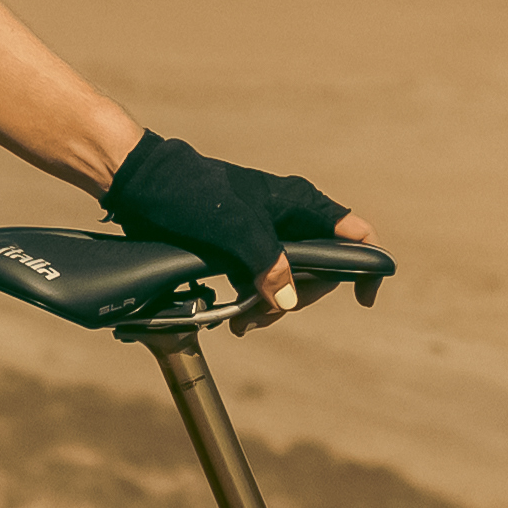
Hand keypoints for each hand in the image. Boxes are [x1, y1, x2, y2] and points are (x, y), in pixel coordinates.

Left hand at [105, 128, 353, 313]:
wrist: (141, 184)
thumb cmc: (189, 192)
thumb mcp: (234, 227)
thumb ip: (267, 262)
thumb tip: (288, 301)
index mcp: (299, 203)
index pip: (354, 234)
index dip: (366, 265)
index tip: (363, 298)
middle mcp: (289, 217)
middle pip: (320, 269)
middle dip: (298, 298)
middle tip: (267, 314)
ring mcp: (265, 234)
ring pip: (288, 280)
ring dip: (271, 306)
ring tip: (243, 322)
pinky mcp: (240, 247)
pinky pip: (260, 281)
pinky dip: (252, 301)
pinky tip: (234, 317)